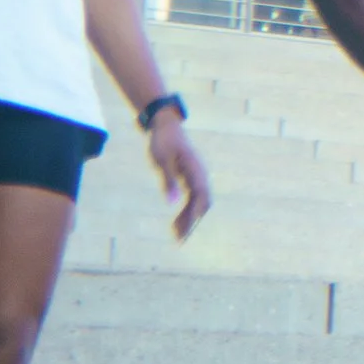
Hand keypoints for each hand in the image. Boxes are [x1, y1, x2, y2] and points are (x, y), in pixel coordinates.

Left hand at [148, 111, 212, 237]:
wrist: (165, 125)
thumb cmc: (163, 140)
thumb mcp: (162, 160)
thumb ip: (168, 181)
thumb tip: (172, 202)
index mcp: (195, 170)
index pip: (200, 197)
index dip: (194, 215)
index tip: (185, 230)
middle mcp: (199, 174)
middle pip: (201, 203)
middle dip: (192, 221)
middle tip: (179, 238)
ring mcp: (196, 176)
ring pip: (197, 202)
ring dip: (188, 218)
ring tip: (175, 234)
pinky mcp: (190, 178)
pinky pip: (191, 198)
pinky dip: (185, 210)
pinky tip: (176, 221)